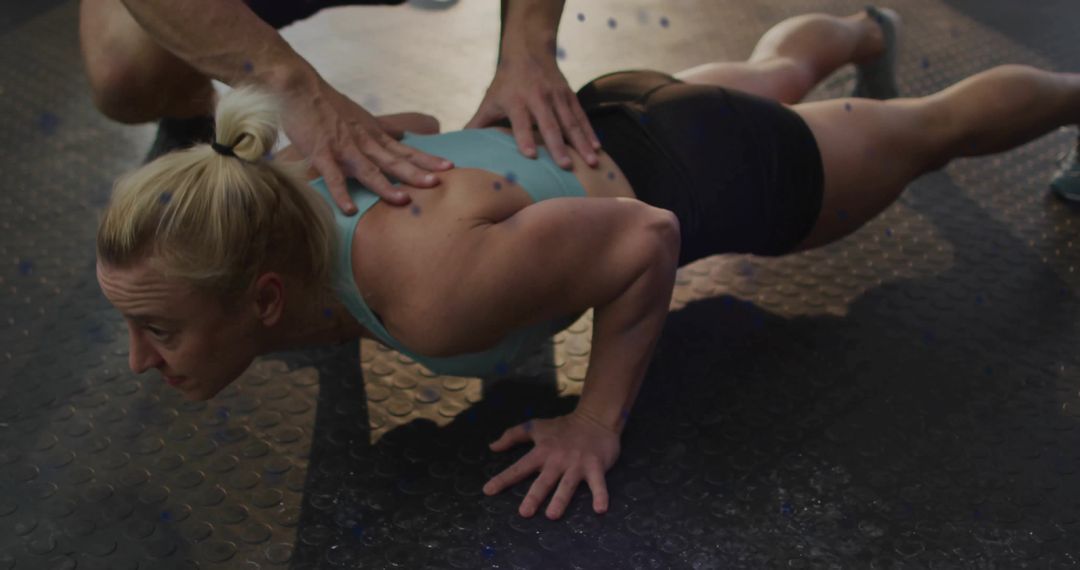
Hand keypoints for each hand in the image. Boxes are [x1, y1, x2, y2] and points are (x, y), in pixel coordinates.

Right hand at [280, 75, 451, 211]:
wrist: (298, 87)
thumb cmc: (327, 104)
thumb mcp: (360, 116)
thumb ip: (380, 130)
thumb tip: (401, 134)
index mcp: (373, 135)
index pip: (405, 150)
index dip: (427, 160)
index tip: (449, 168)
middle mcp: (363, 142)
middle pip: (394, 161)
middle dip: (416, 173)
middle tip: (437, 184)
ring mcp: (343, 148)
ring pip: (369, 169)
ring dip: (386, 185)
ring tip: (403, 200)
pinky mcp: (321, 152)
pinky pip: (333, 176)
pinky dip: (341, 193)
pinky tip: (350, 209)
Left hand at [466, 53, 600, 168]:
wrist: (529, 50)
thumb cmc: (505, 82)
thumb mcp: (490, 99)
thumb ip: (477, 123)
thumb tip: (460, 146)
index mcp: (516, 100)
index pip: (521, 122)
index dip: (524, 138)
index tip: (530, 157)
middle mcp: (538, 98)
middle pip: (550, 125)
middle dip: (558, 146)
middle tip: (566, 166)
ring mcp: (556, 96)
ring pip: (571, 122)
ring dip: (582, 143)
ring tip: (591, 162)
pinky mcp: (569, 95)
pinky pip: (581, 116)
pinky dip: (590, 132)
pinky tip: (597, 148)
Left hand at [483, 410, 619, 519]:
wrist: (595, 418)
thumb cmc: (563, 427)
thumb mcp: (536, 427)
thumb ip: (513, 436)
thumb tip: (492, 447)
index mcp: (542, 451)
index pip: (519, 467)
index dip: (503, 479)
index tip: (488, 491)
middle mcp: (558, 459)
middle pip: (544, 480)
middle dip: (534, 496)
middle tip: (524, 512)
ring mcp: (577, 464)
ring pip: (567, 484)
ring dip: (560, 499)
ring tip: (552, 515)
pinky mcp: (596, 466)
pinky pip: (598, 483)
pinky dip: (600, 495)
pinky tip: (600, 509)